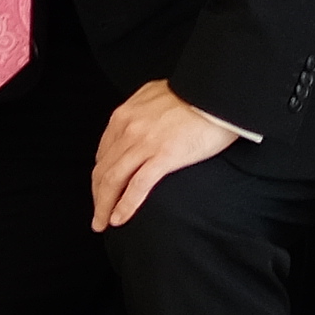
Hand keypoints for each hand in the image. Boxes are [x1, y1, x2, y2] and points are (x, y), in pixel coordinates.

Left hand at [88, 78, 241, 231]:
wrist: (217, 91)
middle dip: (97, 196)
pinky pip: (137, 186)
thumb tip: (140, 121)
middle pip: (103, 169)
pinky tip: (119, 218)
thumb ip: (141, 111)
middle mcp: (128, 128)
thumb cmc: (194, 93)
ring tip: (103, 223)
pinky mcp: (164, 155)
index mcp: (125, 115)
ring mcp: (144, 143)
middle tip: (97, 215)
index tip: (102, 190)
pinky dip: (125, 205)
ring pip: (113, 180)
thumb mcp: (156, 95)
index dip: (100, 176)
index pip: (103, 152)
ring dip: (104, 206)